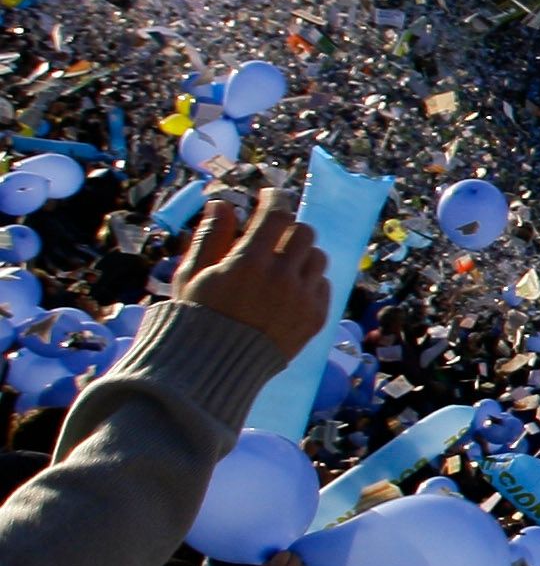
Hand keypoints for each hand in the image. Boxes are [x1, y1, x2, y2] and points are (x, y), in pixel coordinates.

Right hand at [174, 187, 329, 360]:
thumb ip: (210, 237)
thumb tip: (221, 204)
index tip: (269, 197)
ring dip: (301, 254)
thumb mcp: (192, 275)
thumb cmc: (196, 318)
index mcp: (248, 263)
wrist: (215, 368)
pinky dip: (309, 280)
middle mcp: (281, 278)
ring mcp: (302, 299)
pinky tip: (287, 289)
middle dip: (287, 229)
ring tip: (279, 265)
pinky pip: (323, 285)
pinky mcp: (315, 318)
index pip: (277, 215)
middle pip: (303, 232)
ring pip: (317, 257)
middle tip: (272, 236)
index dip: (274, 200)